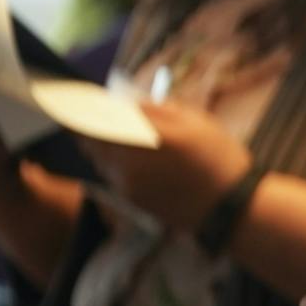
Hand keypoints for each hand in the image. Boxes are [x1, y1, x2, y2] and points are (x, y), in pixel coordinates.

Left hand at [82, 99, 250, 232]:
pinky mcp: (130, 199)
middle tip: (85, 114)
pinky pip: (111, 175)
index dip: (80, 108)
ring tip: (107, 134)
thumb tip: (125, 102)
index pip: (94, 118)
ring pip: (99, 158)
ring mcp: (126, 182)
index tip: (73, 99)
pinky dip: (113, 163)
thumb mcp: (196, 121)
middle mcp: (126, 160)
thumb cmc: (219, 157)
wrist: (232, 206)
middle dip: (86, 126)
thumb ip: (156, 109)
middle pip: (90, 139)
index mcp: (143, 134)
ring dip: (99, 145)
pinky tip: (131, 158)